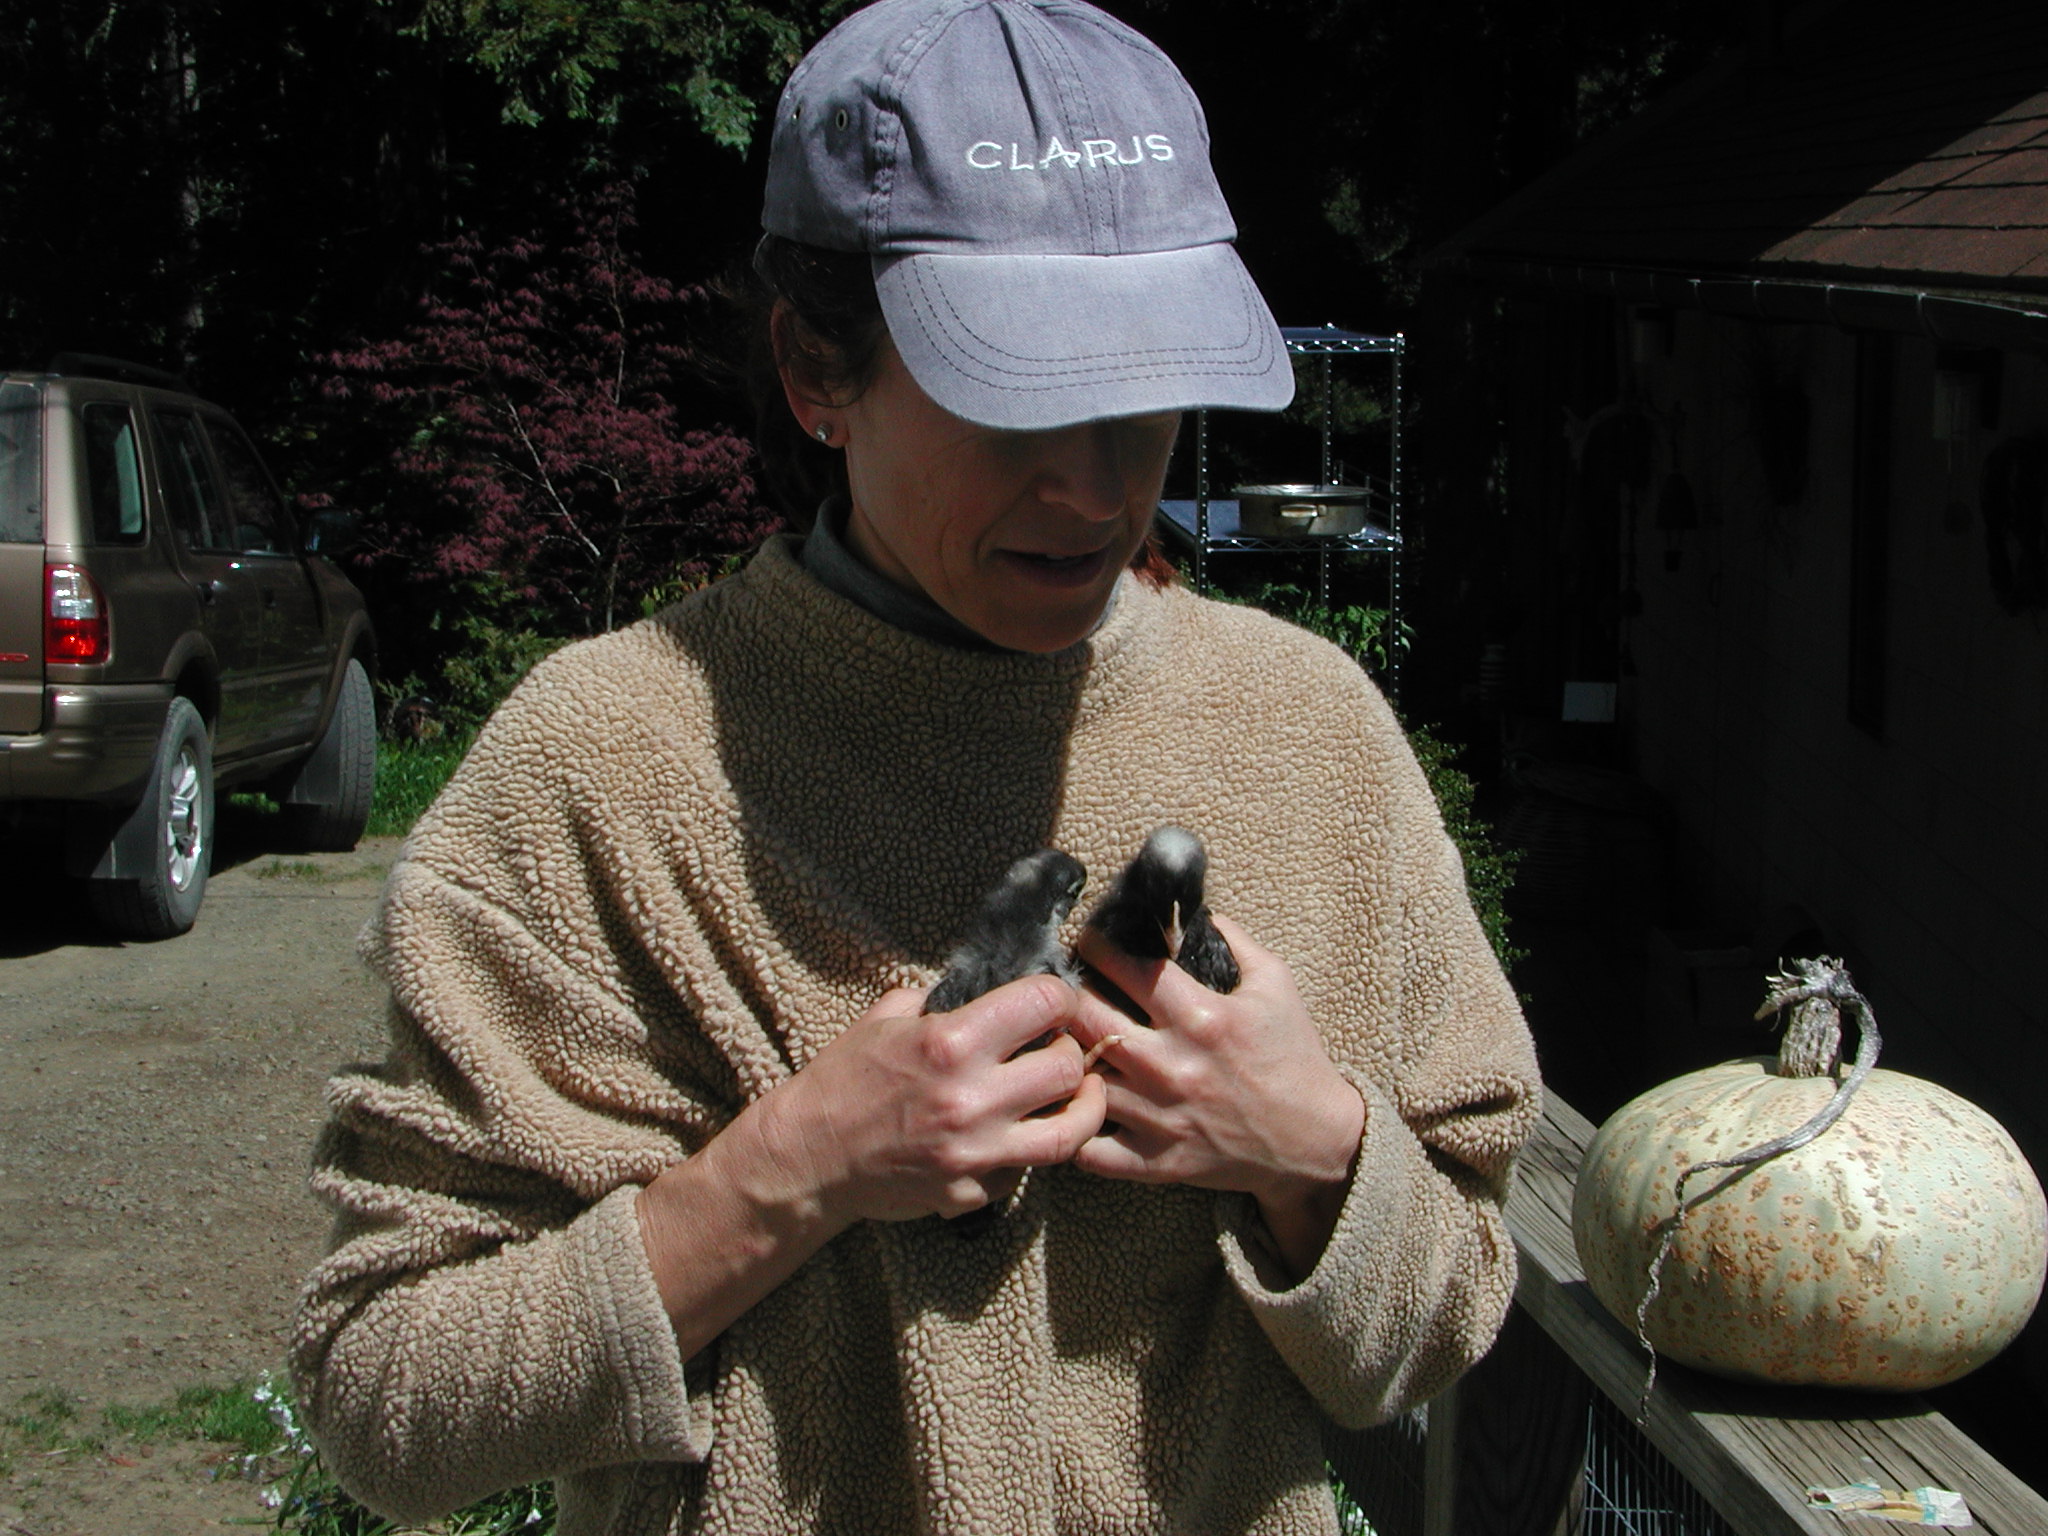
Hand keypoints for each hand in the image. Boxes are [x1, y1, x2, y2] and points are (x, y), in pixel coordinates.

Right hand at [756, 974, 1108, 1227]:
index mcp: (951, 1042)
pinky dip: (1030, 1150)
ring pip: (1070, 1131)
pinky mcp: (972, 1193)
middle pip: (1069, 1068)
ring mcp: (975, 1153)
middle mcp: (971, 1099)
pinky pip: (1027, 1170)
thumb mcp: (885, 1019)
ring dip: (1078, 1108)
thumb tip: (986, 988)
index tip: (1056, 1002)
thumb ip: (940, 1000)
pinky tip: (1018, 1134)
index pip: (1044, 1003)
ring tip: (1074, 1096)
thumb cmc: (843, 1081)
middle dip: (1071, 1051)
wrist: (808, 1157)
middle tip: (1059, 1049)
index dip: (1060, 996)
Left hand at [1067, 915, 1363, 1274]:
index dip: (1097, 946)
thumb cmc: (1294, 1057)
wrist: (1315, 1141)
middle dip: (1066, 995)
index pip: (1128, 968)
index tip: (1086, 942)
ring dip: (1064, 1056)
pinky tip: (1073, 1105)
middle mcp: (1173, 1065)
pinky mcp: (1155, 1161)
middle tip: (1060, 988)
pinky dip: (1074, 1125)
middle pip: (1087, 1018)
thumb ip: (1235, 941)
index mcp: (1202, 1017)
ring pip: (1079, 1078)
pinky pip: (1089, 1148)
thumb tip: (1197, 912)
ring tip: (1059, 1042)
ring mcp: (1160, 1116)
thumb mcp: (1276, 984)